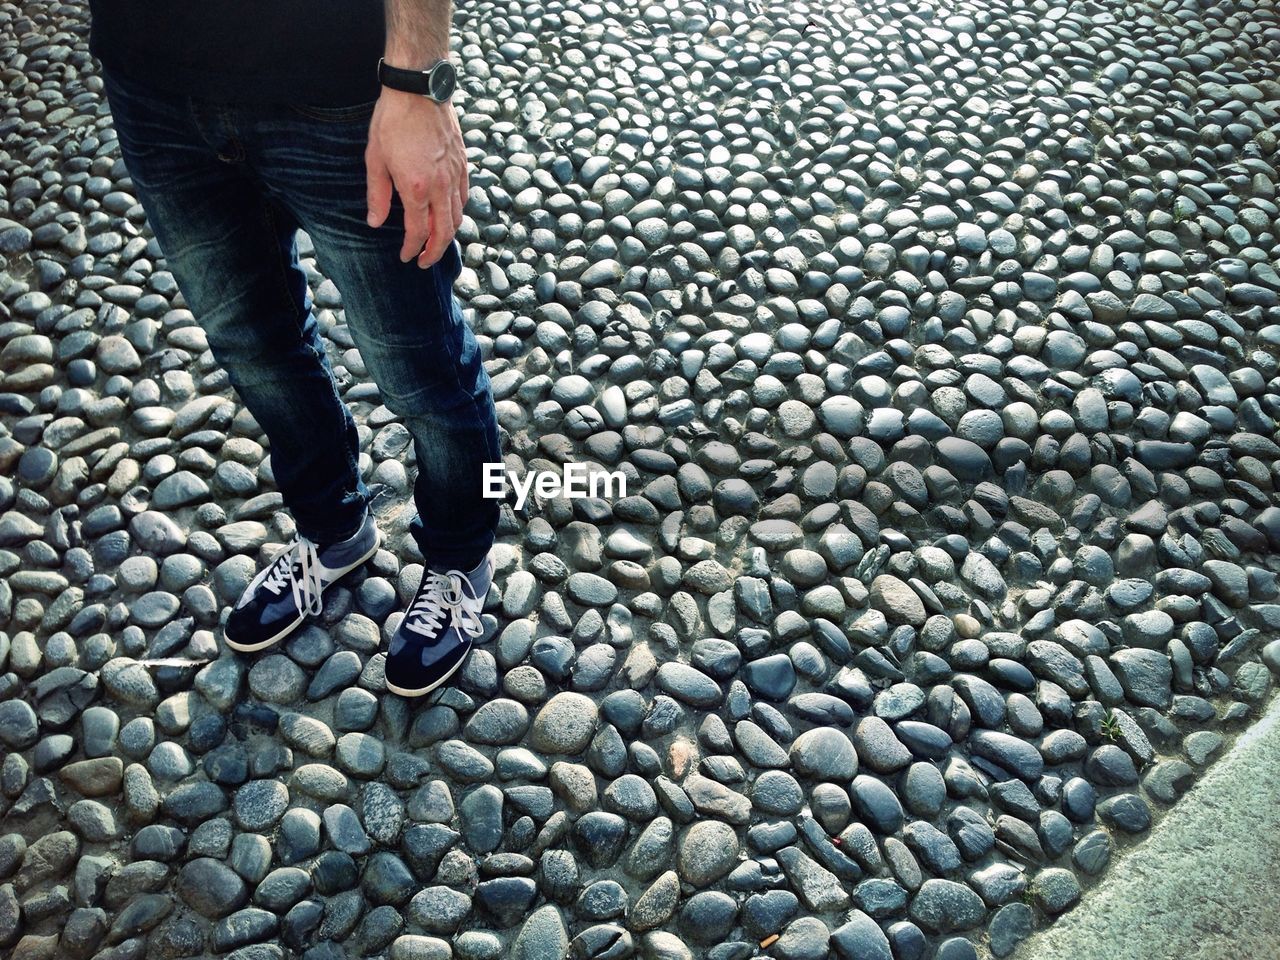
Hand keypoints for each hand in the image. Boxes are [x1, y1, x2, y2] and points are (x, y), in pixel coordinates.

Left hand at [365, 88, 467, 267]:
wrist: (419, 89)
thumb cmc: (393, 120)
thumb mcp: (375, 159)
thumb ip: (377, 195)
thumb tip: (375, 223)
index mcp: (417, 188)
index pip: (418, 231)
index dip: (412, 249)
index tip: (406, 257)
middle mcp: (441, 186)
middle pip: (445, 232)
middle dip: (435, 252)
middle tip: (425, 262)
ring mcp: (455, 175)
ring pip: (458, 216)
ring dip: (448, 234)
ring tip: (437, 241)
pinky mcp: (463, 163)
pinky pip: (464, 197)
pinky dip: (457, 212)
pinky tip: (448, 213)